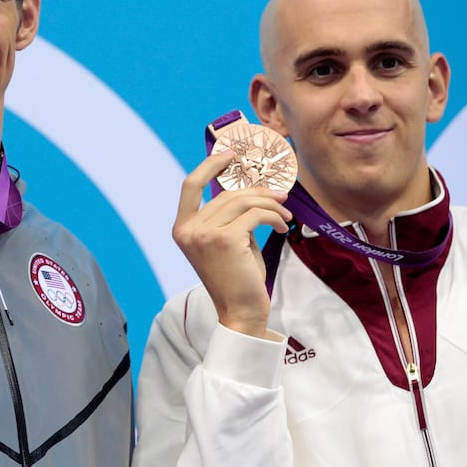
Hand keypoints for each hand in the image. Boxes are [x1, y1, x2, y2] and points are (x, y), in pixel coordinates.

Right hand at [172, 149, 291, 338]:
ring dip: (270, 205)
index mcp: (181, 228)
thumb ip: (227, 216)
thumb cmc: (235, 278)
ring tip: (284, 216)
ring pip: (243, 201)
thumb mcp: (225, 241)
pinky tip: (280, 226)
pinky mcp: (225, 239)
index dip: (209, 165)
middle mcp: (188, 229)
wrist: (240, 311)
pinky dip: (273, 216)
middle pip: (226, 193)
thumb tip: (251, 188)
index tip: (231, 155)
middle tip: (281, 197)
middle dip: (258, 192)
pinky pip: (255, 215)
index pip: (189, 185)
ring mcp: (204, 234)